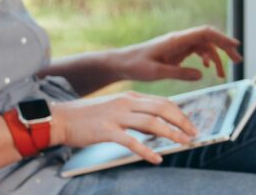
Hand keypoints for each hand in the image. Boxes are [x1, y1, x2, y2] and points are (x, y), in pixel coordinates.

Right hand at [50, 92, 197, 163]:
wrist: (61, 118)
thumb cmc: (90, 116)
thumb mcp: (117, 108)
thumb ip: (136, 114)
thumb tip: (156, 127)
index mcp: (131, 97)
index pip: (163, 101)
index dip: (180, 113)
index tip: (191, 124)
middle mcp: (126, 103)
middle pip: (162, 109)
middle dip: (182, 121)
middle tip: (194, 134)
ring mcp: (116, 116)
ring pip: (151, 123)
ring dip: (171, 134)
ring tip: (183, 143)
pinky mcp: (106, 130)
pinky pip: (131, 141)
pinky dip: (146, 151)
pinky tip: (156, 158)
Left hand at [116, 25, 242, 82]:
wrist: (122, 63)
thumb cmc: (136, 65)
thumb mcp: (156, 73)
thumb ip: (179, 73)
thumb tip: (201, 74)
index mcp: (176, 40)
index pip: (205, 33)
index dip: (222, 37)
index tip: (235, 46)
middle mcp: (180, 39)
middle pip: (209, 38)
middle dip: (225, 47)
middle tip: (237, 60)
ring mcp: (179, 45)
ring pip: (205, 46)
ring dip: (216, 57)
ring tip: (222, 74)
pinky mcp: (177, 52)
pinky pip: (197, 52)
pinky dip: (205, 59)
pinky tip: (207, 70)